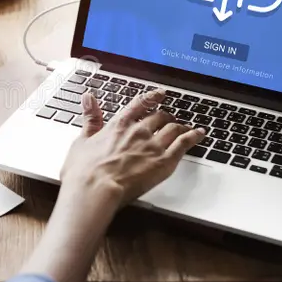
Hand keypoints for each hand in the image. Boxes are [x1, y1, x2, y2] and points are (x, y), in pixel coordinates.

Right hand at [61, 90, 204, 206]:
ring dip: (180, 125)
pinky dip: (193, 136)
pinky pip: (184, 143)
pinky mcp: (164, 161)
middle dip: (166, 116)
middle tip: (169, 118)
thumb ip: (90, 118)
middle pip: (159, 116)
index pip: (140, 104)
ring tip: (185, 127)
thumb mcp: (82, 140)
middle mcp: (138, 130)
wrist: (95, 188)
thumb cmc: (85, 171)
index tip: (159, 94)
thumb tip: (88, 99)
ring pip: (173, 128)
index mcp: (119, 124)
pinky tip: (199, 134)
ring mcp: (153, 145)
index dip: (151, 97)